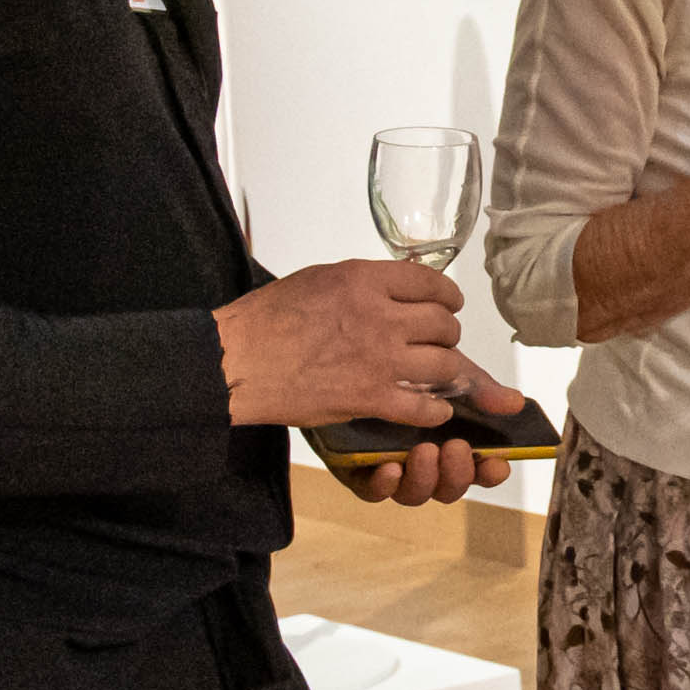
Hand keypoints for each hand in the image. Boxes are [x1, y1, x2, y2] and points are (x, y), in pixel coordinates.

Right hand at [221, 257, 515, 430]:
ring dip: (446, 370)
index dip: (447, 296)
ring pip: (443, 365)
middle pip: (443, 324)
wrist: (240, 361)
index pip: (430, 282)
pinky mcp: (370, 398)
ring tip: (437, 374)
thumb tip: (389, 291)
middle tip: (438, 341)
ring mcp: (379, 360)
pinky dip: (435, 411)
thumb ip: (360, 284)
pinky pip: (423, 407)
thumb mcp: (318, 279)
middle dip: (447, 333)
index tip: (449, 304)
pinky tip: (435, 409)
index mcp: (364, 281)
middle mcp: (380, 317)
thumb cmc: (267, 317)